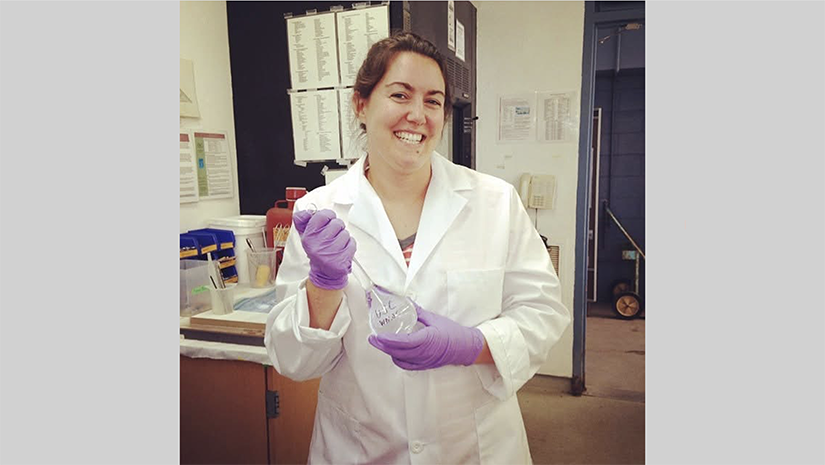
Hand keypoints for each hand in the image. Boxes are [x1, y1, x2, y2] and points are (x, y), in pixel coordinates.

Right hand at [292, 209, 355, 289]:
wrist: (323, 271)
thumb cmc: (317, 249)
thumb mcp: (305, 234)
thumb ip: (303, 220)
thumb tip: (307, 211)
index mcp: (308, 237)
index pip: (322, 215)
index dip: (328, 215)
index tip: (329, 220)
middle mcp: (318, 245)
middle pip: (337, 223)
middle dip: (337, 227)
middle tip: (332, 235)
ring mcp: (330, 254)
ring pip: (345, 233)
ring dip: (343, 237)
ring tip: (336, 244)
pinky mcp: (342, 260)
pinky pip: (352, 243)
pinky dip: (349, 245)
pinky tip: (342, 250)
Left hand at [368, 304, 483, 369]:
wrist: (466, 347)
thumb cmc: (453, 332)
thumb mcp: (435, 319)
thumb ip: (418, 312)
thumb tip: (406, 302)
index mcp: (427, 340)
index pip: (403, 342)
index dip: (388, 340)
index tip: (377, 335)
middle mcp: (424, 353)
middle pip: (398, 352)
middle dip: (383, 346)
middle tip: (372, 338)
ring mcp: (424, 361)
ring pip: (401, 359)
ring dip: (389, 352)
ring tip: (381, 343)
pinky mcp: (425, 365)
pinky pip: (407, 365)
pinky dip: (398, 359)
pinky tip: (394, 352)